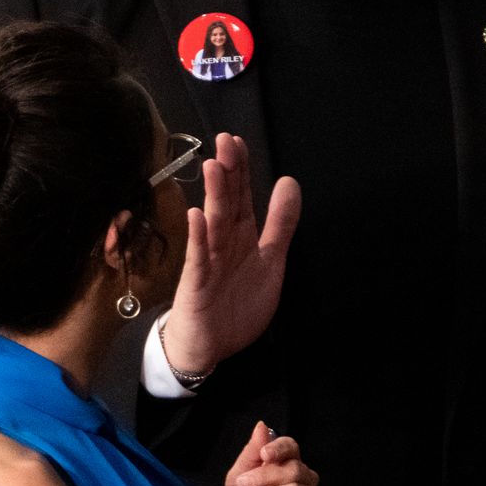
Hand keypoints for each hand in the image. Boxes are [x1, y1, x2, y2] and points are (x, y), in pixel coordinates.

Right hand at [162, 133, 300, 373]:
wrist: (209, 345)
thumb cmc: (235, 302)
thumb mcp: (270, 261)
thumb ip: (280, 224)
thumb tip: (289, 182)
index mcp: (241, 235)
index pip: (241, 195)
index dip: (241, 169)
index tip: (238, 141)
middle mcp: (223, 241)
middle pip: (226, 202)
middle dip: (227, 172)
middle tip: (226, 141)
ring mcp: (208, 260)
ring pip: (213, 224)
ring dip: (213, 196)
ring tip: (214, 167)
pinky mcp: (197, 283)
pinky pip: (198, 258)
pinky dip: (198, 238)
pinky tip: (196, 217)